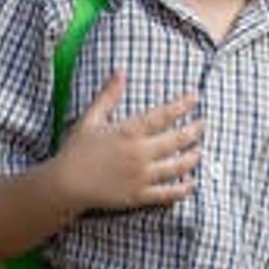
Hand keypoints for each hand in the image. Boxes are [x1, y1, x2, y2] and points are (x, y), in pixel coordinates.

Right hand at [54, 73, 202, 210]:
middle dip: (194, 131)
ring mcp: (141, 176)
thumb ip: (108, 96)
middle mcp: (139, 154)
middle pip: (176, 140)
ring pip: (177, 167)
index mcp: (128, 132)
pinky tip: (192, 184)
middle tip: (203, 125)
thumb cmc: (76, 150)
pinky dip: (182, 189)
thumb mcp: (90, 119)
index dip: (182, 106)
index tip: (196, 98)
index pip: (163, 115)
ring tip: (200, 151)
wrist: (65, 185)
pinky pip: (167, 193)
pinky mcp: (139, 196)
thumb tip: (120, 72)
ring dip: (192, 158)